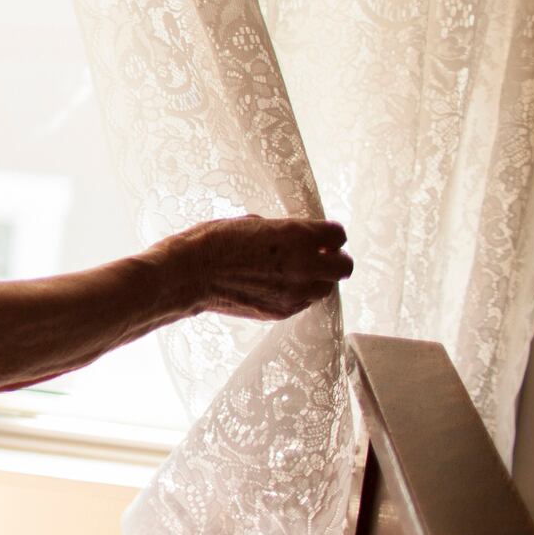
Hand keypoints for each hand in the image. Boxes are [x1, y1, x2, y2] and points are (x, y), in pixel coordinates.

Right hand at [148, 215, 352, 322]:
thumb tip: (293, 238)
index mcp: (297, 236)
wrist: (188, 275)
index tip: (319, 236)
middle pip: (344, 267)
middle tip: (318, 256)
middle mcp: (303, 265)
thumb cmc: (212, 241)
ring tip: (294, 272)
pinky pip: (304, 302)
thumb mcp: (251, 223)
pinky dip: (298, 293)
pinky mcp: (283, 311)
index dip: (328, 234)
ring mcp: (295, 292)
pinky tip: (277, 284)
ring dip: (317, 278)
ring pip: (326, 287)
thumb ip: (282, 231)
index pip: (338, 235)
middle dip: (334, 259)